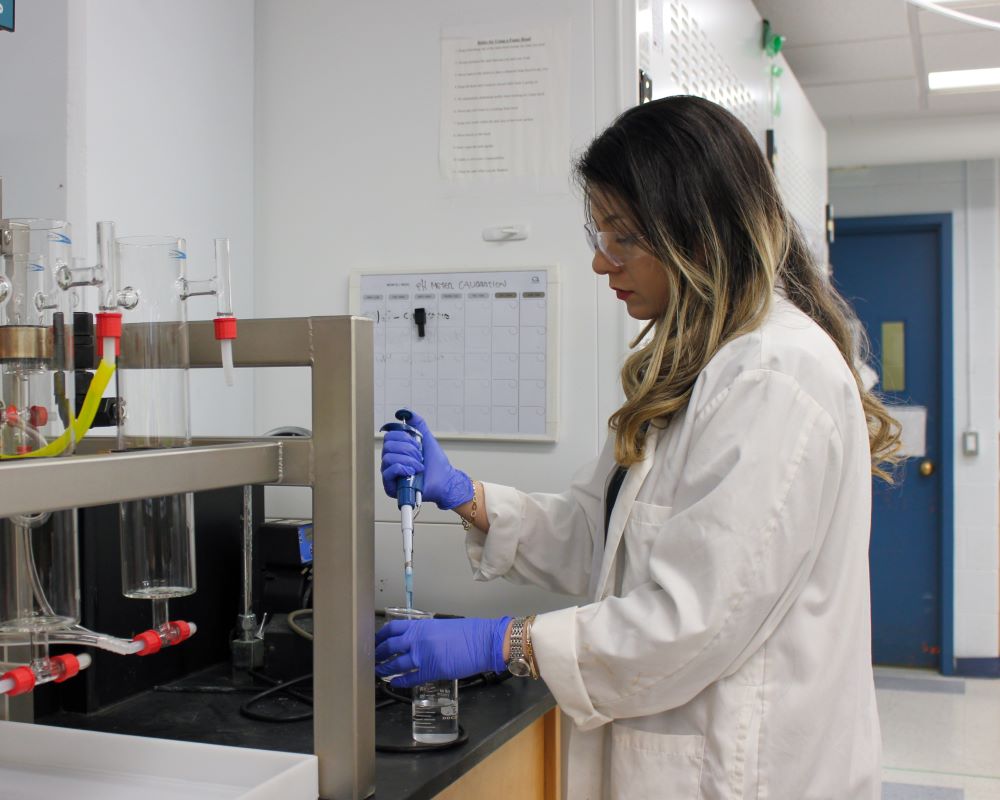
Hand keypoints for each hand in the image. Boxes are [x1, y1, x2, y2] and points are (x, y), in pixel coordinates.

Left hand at [375, 616, 510, 688]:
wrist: (483, 641)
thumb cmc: (467, 632)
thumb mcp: (441, 626)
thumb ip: (425, 632)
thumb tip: (416, 640)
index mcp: (420, 625)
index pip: (392, 629)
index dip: (380, 636)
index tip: (374, 641)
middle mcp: (418, 639)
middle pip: (389, 647)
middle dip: (378, 654)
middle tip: (372, 659)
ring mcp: (423, 655)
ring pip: (396, 663)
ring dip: (385, 669)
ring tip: (378, 672)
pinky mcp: (431, 670)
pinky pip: (411, 677)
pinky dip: (400, 681)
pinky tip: (395, 683)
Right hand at [380, 409, 473, 509]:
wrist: (444, 481)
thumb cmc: (436, 464)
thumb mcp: (426, 439)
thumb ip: (417, 424)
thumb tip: (406, 411)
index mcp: (397, 450)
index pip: (389, 436)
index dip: (404, 438)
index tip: (417, 444)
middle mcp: (391, 461)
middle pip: (387, 445)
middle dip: (408, 449)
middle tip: (419, 456)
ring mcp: (390, 474)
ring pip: (388, 457)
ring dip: (408, 460)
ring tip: (419, 466)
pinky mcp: (391, 486)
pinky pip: (388, 471)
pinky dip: (402, 468)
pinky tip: (412, 472)